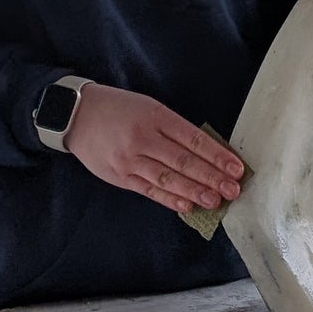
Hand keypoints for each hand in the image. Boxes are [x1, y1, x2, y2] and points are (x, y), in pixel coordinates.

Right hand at [65, 83, 244, 215]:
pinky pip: (149, 190)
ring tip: (215, 201)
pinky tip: (187, 205)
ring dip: (194, 191)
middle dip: (211, 177)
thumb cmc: (119, 108)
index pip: (193, 139)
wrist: (76, 115)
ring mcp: (130, 159)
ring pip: (168, 178)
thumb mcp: (149, 107)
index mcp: (155, 116)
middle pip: (183, 161)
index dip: (217, 155)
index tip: (236, 168)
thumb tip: (205, 152)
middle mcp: (143, 138)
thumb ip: (173, 128)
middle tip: (233, 190)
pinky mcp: (120, 176)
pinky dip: (169, 198)